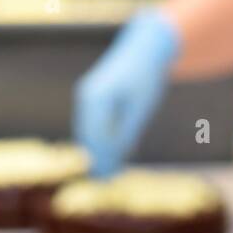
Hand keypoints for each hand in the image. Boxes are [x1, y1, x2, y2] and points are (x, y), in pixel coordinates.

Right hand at [74, 10, 180, 176]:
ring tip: (107, 174)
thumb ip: (127, 133)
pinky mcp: (93, 100)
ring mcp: (87, 97)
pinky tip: (111, 156)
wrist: (144, 50)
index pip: (96, 136)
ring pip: (88, 133)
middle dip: (97, 159)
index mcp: (97, 97)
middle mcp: (86, 96)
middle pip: (88, 136)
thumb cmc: (145, 78)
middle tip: (105, 182)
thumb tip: (117, 158)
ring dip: (97, 152)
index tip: (107, 178)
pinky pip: (93, 126)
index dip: (101, 159)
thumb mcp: (140, 109)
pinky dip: (100, 141)